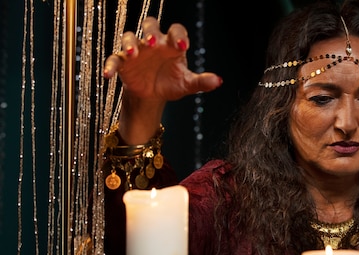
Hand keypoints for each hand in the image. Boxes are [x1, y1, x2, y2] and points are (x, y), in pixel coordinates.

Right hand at [103, 17, 222, 143]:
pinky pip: (114, 60)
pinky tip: (108, 75)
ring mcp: (137, 51)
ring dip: (130, 43)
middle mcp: (153, 43)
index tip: (182, 46)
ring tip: (132, 53)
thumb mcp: (187, 84)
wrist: (152, 94)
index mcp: (171, 44)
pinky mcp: (123, 62)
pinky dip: (110, 66)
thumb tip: (218, 81)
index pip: (175, 31)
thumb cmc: (171, 83)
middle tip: (154, 42)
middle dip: (151, 32)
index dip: (178, 35)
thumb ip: (201, 81)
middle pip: (150, 25)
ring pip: (130, 37)